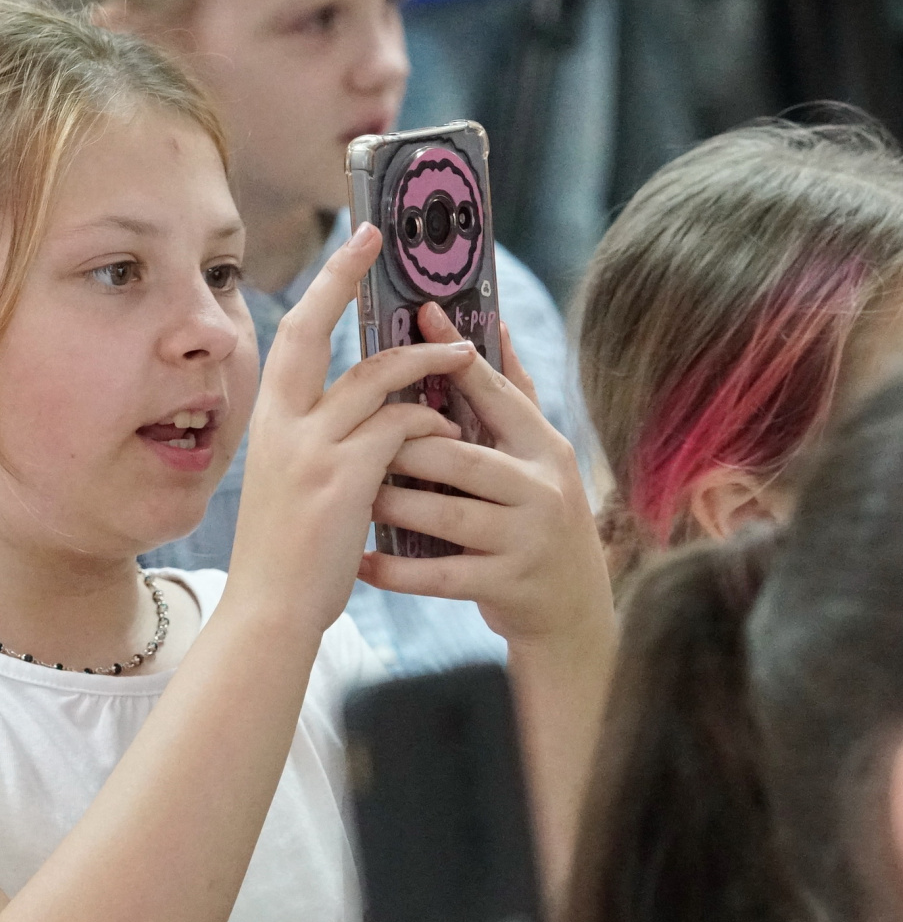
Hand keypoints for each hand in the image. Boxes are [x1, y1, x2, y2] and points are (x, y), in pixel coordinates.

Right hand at [231, 223, 469, 634]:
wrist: (271, 612)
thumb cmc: (287, 555)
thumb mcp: (288, 482)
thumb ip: (313, 439)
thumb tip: (359, 407)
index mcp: (268, 423)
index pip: (292, 336)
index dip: (324, 285)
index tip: (355, 244)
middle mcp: (283, 425)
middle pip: (317, 332)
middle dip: (350, 281)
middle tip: (387, 248)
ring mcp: (310, 449)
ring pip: (377, 377)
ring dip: (427, 363)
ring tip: (461, 359)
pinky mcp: (344, 477)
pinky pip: (401, 426)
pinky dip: (431, 422)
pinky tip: (449, 433)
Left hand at [360, 306, 611, 648]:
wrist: (572, 609)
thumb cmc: (536, 519)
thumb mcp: (535, 458)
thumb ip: (512, 398)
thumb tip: (492, 326)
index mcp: (543, 447)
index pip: (494, 392)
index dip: (453, 354)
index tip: (418, 313)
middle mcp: (542, 487)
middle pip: (457, 457)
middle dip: (400, 449)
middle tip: (351, 440)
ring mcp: (526, 538)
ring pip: (443, 514)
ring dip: (390, 505)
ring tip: (350, 497)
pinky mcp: (507, 584)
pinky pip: (438, 575)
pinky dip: (393, 571)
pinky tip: (359, 562)